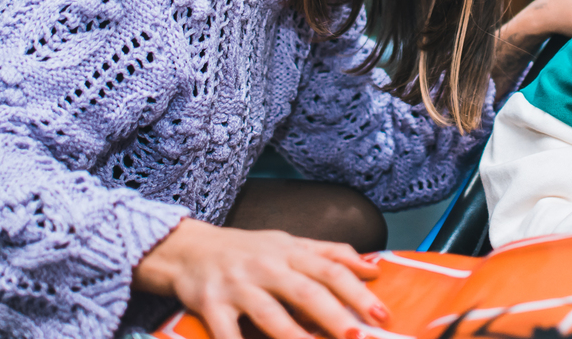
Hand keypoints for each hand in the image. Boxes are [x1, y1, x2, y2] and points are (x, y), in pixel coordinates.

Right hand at [133, 218, 387, 338]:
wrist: (189, 248)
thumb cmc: (247, 250)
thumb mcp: (289, 243)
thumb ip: (331, 254)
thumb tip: (373, 267)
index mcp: (289, 251)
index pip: (330, 269)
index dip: (358, 292)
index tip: (382, 315)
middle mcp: (266, 266)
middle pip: (305, 291)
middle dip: (334, 316)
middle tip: (357, 337)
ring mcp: (237, 286)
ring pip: (270, 314)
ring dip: (294, 337)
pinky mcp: (210, 305)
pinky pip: (227, 334)